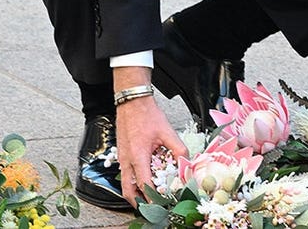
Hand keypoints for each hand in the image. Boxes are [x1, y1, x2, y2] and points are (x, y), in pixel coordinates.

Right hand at [114, 68, 187, 206]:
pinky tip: (144, 179)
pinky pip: (125, 174)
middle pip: (128, 190)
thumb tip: (186, 163)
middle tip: (151, 207)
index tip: (162, 203)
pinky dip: (133, 181)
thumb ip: (178, 149)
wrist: (132, 102)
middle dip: (139, 202)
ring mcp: (122, 157)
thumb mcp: (167, 132)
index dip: (153, 197)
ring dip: (136, 192)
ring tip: (149, 196)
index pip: (144, 184)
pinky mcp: (121, 154)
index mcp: (138, 156)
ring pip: (125, 183)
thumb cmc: (147, 114)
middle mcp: (127, 160)